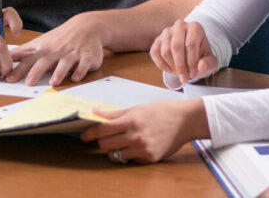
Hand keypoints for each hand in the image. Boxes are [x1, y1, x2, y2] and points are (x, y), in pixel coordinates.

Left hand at [7, 11, 105, 85]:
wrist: (86, 26)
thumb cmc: (60, 38)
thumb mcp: (41, 41)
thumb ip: (25, 51)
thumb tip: (7, 58)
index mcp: (45, 49)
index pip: (29, 59)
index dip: (19, 69)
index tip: (9, 78)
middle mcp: (57, 51)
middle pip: (45, 61)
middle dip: (37, 71)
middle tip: (29, 82)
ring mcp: (73, 53)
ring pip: (65, 63)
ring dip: (59, 72)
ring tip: (53, 82)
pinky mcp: (87, 57)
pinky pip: (84, 64)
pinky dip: (80, 71)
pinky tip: (76, 77)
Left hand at [81, 99, 208, 162]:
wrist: (184, 120)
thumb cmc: (160, 111)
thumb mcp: (136, 108)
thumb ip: (114, 113)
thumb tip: (94, 111)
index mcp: (131, 120)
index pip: (102, 130)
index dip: (90, 133)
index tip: (83, 135)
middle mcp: (135, 136)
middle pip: (105, 144)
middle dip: (102, 141)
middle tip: (105, 137)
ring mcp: (142, 149)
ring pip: (115, 155)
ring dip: (114, 149)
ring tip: (120, 142)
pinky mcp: (149, 158)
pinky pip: (129, 160)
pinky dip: (128, 154)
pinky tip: (135, 146)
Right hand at [150, 20, 217, 83]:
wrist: (191, 53)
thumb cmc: (201, 57)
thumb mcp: (210, 61)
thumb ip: (208, 64)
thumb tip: (201, 66)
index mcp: (195, 27)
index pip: (190, 44)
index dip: (191, 62)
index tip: (194, 75)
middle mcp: (180, 25)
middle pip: (176, 46)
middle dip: (180, 66)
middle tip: (184, 79)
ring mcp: (167, 31)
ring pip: (165, 51)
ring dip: (172, 66)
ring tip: (180, 73)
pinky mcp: (157, 40)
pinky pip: (155, 53)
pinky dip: (162, 65)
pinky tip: (171, 70)